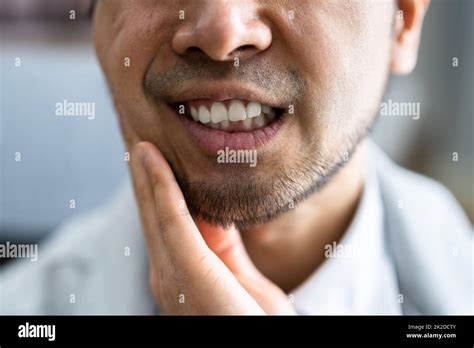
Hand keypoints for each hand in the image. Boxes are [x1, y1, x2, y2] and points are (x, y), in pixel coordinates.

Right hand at [118, 106, 294, 314]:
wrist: (259, 346)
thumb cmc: (251, 320)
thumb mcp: (238, 275)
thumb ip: (222, 245)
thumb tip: (212, 211)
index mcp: (180, 270)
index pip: (163, 214)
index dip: (154, 178)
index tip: (149, 144)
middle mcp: (166, 270)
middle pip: (151, 206)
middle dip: (142, 165)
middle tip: (134, 123)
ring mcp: (172, 272)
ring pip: (153, 206)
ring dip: (142, 166)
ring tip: (135, 128)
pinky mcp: (186, 272)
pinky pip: (170, 219)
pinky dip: (158, 184)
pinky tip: (150, 155)